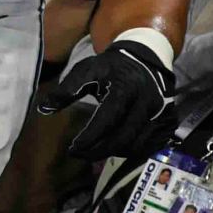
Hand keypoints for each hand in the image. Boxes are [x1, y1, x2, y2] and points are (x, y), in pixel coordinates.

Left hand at [39, 37, 174, 158]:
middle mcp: (148, 102)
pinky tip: (115, 148)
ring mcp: (162, 113)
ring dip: (113, 153)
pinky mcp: (169, 121)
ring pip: (137, 145)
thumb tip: (43, 109)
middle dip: (98, 150)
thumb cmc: (111, 67)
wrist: (145, 58)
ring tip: (94, 150)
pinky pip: (150, 146)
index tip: (72, 148)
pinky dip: (131, 151)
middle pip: (123, 138)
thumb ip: (66, 90)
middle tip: (79, 154)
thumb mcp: (86, 70)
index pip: (107, 120)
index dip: (90, 137)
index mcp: (126, 88)